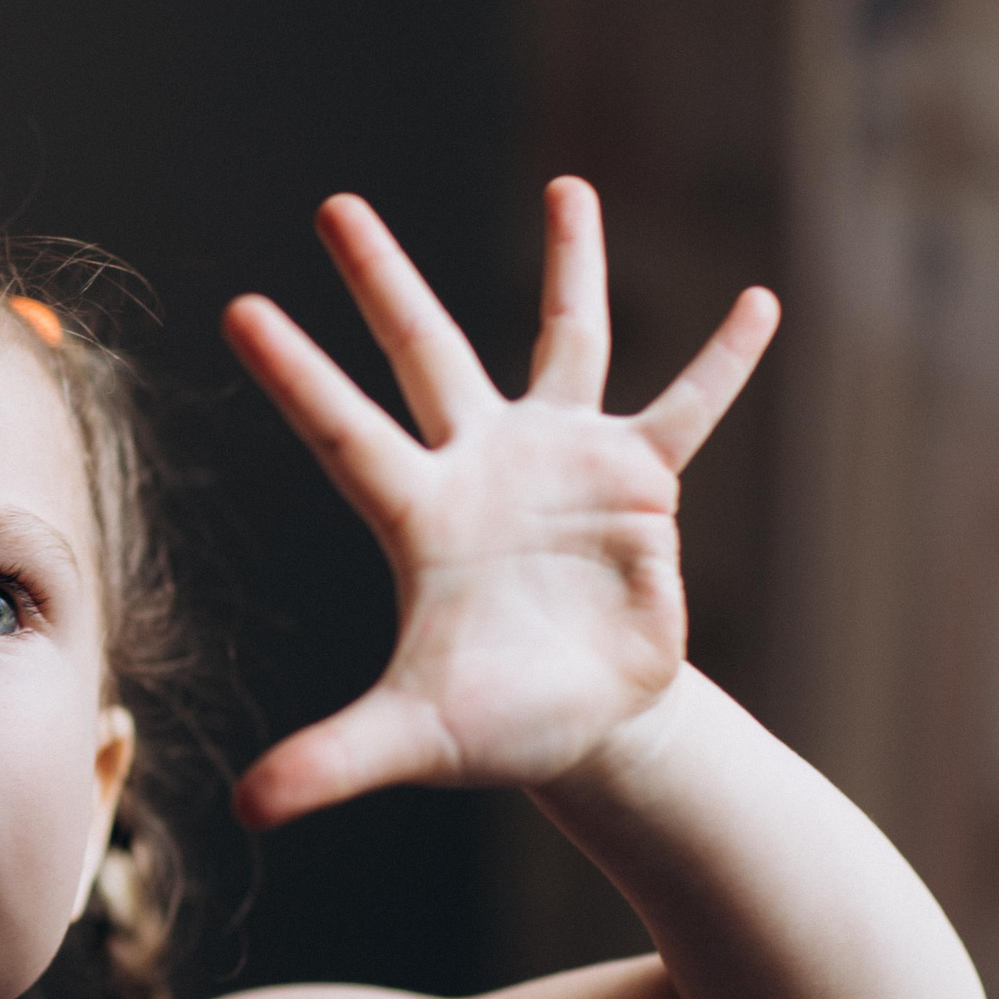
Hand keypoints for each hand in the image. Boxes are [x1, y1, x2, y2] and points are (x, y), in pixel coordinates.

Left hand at [222, 178, 778, 829]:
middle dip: (382, 282)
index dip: (294, 372)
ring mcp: (560, 461)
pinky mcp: (640, 481)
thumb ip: (329, 762)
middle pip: (423, 353)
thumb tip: (243, 813)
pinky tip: (759, 302)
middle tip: (334, 205)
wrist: (583, 726)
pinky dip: (724, 361)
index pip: (342, 429)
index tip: (239, 308)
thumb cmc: (489, 724)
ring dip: (571, 267)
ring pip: (563, 343)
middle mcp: (480, 466)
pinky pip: (688, 407)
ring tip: (569, 186)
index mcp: (416, 516)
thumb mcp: (411, 740)